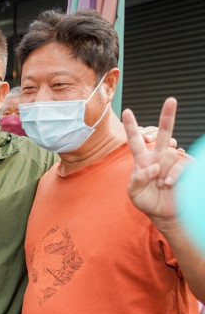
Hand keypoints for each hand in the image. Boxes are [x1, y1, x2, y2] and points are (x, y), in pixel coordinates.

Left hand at [124, 97, 188, 224]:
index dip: (131, 127)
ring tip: (161, 184)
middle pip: (163, 133)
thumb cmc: (147, 201)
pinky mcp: (186, 168)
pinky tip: (169, 184)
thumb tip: (153, 166)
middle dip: (168, 116)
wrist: (164, 213)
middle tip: (171, 100)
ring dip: (163, 173)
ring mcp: (173, 161)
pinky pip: (179, 166)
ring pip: (169, 156)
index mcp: (143, 160)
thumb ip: (137, 179)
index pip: (135, 141)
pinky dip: (172, 176)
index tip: (126, 111)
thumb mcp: (134, 192)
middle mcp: (159, 157)